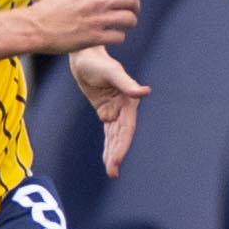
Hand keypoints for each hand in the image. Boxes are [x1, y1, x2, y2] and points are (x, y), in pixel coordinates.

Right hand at [23, 0, 138, 54]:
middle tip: (132, 10)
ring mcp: (97, 20)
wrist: (35, 28)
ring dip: (130, 22)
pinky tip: (112, 36)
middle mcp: (96, 1)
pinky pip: (119, 37)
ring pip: (129, 19)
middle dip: (134, 5)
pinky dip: (118, 37)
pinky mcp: (95, 38)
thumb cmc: (49, 9)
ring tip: (125, 24)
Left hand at [71, 46, 150, 177]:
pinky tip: (108, 159)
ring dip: (113, 153)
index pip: (126, 128)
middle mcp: (125, 107)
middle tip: (113, 173)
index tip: (117, 160)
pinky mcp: (106, 111)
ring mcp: (116, 111)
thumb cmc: (97, 60)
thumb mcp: (111, 71)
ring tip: (112, 172)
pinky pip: (108, 132)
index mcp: (130, 100)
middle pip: (121, 136)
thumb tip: (144, 92)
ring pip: (115, 137)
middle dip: (117, 154)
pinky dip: (108, 145)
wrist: (84, 55)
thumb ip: (127, 84)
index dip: (122, 145)